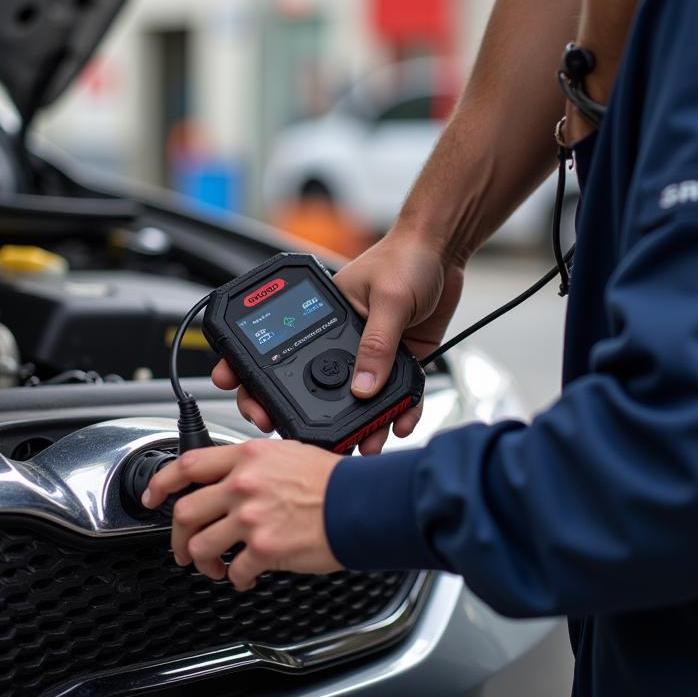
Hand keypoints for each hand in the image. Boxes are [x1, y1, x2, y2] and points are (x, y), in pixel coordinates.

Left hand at [143, 439, 343, 589]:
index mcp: (247, 457)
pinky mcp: (264, 548)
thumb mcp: (288, 453)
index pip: (188, 464)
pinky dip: (238, 579)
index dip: (161, 482)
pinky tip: (246, 578)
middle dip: (177, 536)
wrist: (358, 503)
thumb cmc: (333, 480)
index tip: (152, 495)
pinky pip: (236, 571)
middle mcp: (243, 485)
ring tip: (214, 567)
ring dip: (204, 562)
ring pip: (203, 546)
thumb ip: (254, 465)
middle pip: (185, 512)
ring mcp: (250, 517)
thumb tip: (234, 480)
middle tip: (182, 548)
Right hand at [212, 228, 463, 452]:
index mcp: (323, 318)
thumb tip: (361, 388)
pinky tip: (402, 423)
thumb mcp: (387, 298)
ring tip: (365, 446)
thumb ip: (376, 345)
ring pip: (359, 400)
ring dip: (363, 426)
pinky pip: (395, 396)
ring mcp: (372, 354)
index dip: (258, 378)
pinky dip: (400, 414)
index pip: (281, 349)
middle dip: (310, 416)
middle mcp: (342, 340)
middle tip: (306, 437)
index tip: (253, 402)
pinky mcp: (399, 362)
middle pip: (318, 386)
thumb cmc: (406, 257)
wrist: (444, 250)